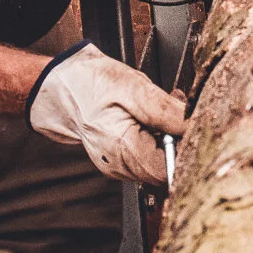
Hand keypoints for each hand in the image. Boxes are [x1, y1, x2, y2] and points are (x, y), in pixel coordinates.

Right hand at [26, 43, 186, 186]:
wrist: (57, 87)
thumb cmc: (89, 83)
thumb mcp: (133, 87)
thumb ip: (167, 110)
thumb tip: (195, 125)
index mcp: (123, 151)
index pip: (172, 169)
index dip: (187, 146)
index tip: (189, 122)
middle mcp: (120, 166)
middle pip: (168, 167)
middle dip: (178, 137)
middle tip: (175, 106)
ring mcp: (118, 166)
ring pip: (160, 161)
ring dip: (168, 136)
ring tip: (157, 108)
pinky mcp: (119, 160)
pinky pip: (148, 156)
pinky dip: (156, 137)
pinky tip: (149, 118)